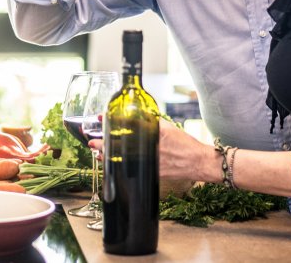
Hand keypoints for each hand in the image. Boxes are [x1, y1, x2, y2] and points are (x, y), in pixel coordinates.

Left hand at [89, 121, 219, 182]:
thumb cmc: (185, 144)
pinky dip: (121, 164)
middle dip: (103, 145)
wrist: (198, 162)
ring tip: (98, 152)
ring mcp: (148, 163)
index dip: (110, 126)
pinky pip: (131, 168)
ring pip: (123, 160)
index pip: (126, 129)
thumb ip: (151, 123)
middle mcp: (148, 151)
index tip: (100, 120)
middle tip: (92, 142)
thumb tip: (134, 117)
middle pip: (119, 148)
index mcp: (152, 136)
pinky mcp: (151, 173)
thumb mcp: (167, 128)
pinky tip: (114, 163)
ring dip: (109, 156)